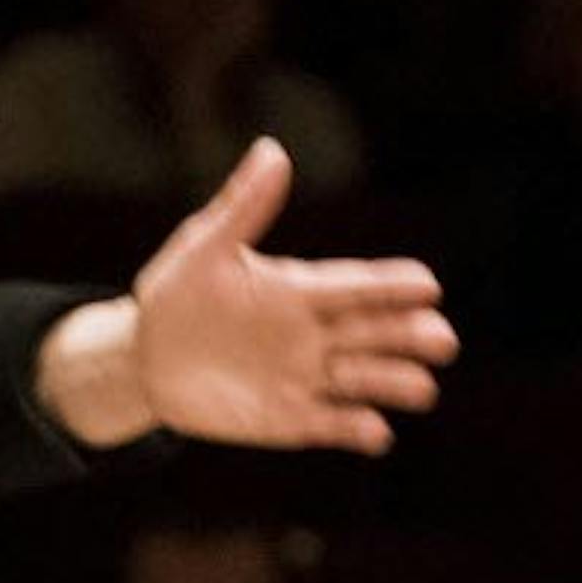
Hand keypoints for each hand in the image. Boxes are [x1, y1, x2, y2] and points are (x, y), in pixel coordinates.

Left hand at [36, 138, 458, 452]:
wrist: (143, 358)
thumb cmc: (176, 296)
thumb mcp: (203, 249)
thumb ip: (242, 208)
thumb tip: (272, 151)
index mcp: (302, 289)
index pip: (360, 285)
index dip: (395, 285)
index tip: (427, 285)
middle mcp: (317, 334)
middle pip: (382, 333)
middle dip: (414, 335)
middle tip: (438, 338)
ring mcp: (309, 377)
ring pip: (370, 381)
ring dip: (395, 383)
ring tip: (419, 388)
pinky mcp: (291, 417)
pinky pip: (334, 425)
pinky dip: (357, 429)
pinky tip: (372, 431)